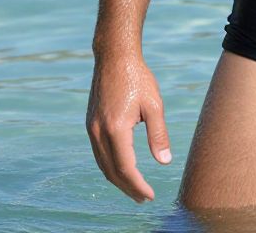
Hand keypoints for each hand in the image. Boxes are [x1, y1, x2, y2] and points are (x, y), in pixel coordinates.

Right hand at [86, 52, 171, 202]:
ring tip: (133, 188)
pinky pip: (99, 154)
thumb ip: (158, 134)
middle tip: (143, 198)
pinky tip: (121, 168)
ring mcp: (92, 129)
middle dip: (127, 188)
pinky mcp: (90, 124)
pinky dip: (110, 166)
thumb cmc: (138, 77)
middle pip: (112, 172)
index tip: (150, 196)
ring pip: (102, 165)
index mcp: (116, 129)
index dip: (137, 185)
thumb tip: (165, 162)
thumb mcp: (154, 104)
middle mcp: (99, 133)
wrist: (114, 57)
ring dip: (117, 180)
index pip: (126, 168)